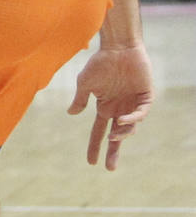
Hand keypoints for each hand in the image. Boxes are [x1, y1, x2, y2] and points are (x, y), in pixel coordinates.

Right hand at [67, 45, 153, 169]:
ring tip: (115, 135)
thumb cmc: (100, 63)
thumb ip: (80, 99)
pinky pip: (141, 113)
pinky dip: (134, 119)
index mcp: (104, 107)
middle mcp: (118, 109)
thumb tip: (71, 113)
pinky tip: (123, 120)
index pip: (98, 132)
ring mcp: (132, 104)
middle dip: (113, 152)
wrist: (118, 48)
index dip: (95, 146)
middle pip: (117, 136)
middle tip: (110, 168)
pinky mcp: (145, 97)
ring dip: (123, 134)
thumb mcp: (85, 82)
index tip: (91, 162)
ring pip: (130, 127)